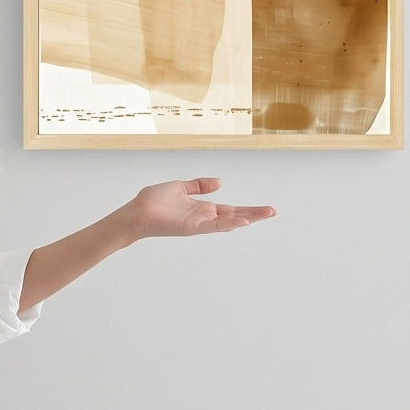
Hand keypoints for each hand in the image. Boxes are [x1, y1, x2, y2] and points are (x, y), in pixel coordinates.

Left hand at [123, 177, 275, 240]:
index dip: (247, 209)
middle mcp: (203, 218)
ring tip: (265, 214)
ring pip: (228, 222)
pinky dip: (227, 224)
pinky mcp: (191, 227)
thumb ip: (199, 185)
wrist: (136, 212)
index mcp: (202, 209)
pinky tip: (241, 221)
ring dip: (247, 218)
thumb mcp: (180, 187)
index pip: (230, 210)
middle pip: (234, 216)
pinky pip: (212, 226)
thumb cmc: (153, 201)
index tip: (265, 209)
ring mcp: (199, 224)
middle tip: (273, 211)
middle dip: (254, 214)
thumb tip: (220, 182)